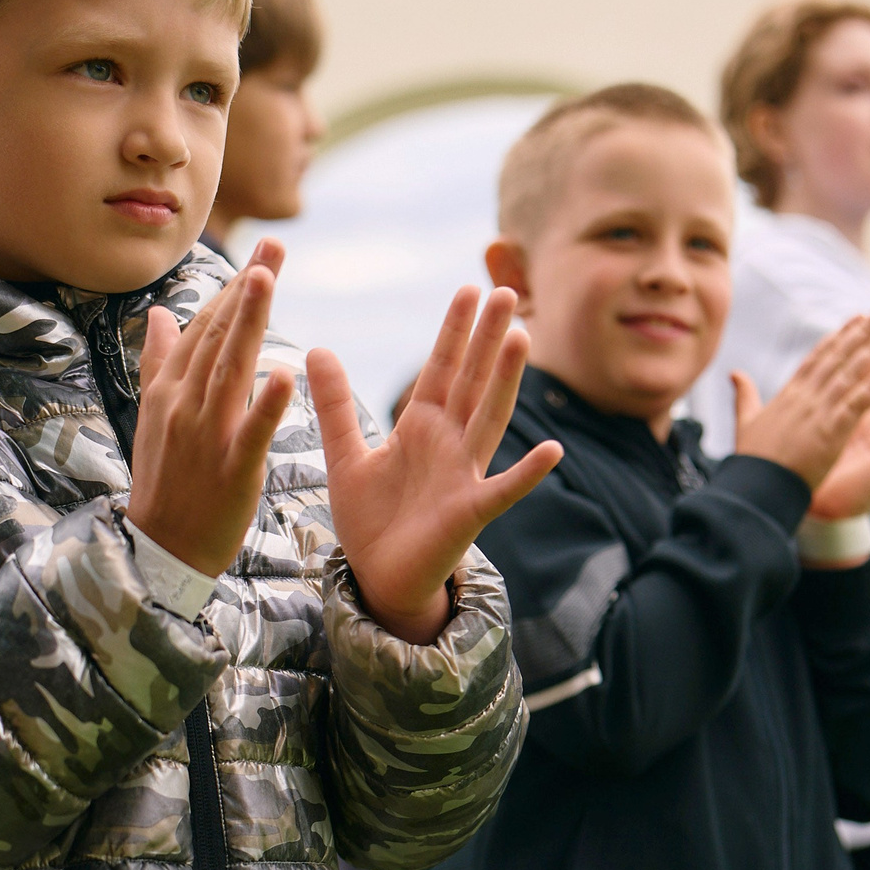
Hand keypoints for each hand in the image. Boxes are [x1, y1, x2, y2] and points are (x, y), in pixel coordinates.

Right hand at [128, 240, 298, 576]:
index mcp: (169, 390)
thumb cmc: (164, 482)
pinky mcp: (231, 467)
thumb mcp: (154, 417)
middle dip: (246, 289)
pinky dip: (267, 402)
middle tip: (274, 247)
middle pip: (218, 336)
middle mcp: (184, 403)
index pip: (204, 328)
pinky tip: (286, 373)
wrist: (160, 550)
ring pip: (230, 369)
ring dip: (248, 322)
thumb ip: (159, 362)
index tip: (262, 254)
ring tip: (267, 279)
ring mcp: (206, 434)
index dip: (232, 289)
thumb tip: (156, 312)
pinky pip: (251, 430)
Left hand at [308, 286, 562, 644]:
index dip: (455, 332)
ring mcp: (464, 476)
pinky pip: (503, 490)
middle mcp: (449, 444)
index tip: (470, 290)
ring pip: (488, 419)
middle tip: (505, 291)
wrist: (379, 579)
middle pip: (472, 382)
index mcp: (421, 427)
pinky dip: (527, 473)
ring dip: (506, 381)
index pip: (441, 369)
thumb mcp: (345, 453)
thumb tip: (316, 348)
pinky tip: (553, 451)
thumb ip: (335, 403)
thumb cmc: (371, 519)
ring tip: (522, 339)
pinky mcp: (469, 514)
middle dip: (486, 338)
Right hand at [732, 311, 869, 488]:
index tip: (856, 320)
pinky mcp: (830, 431)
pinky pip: (855, 404)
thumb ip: (744, 395)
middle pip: (838, 358)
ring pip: (850, 375)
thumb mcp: (746, 421)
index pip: (818, 358)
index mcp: (789, 394)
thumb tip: (735, 374)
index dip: (839, 337)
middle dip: (862, 333)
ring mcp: (818, 412)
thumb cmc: (752, 460)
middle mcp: (805, 397)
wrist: (756, 487)